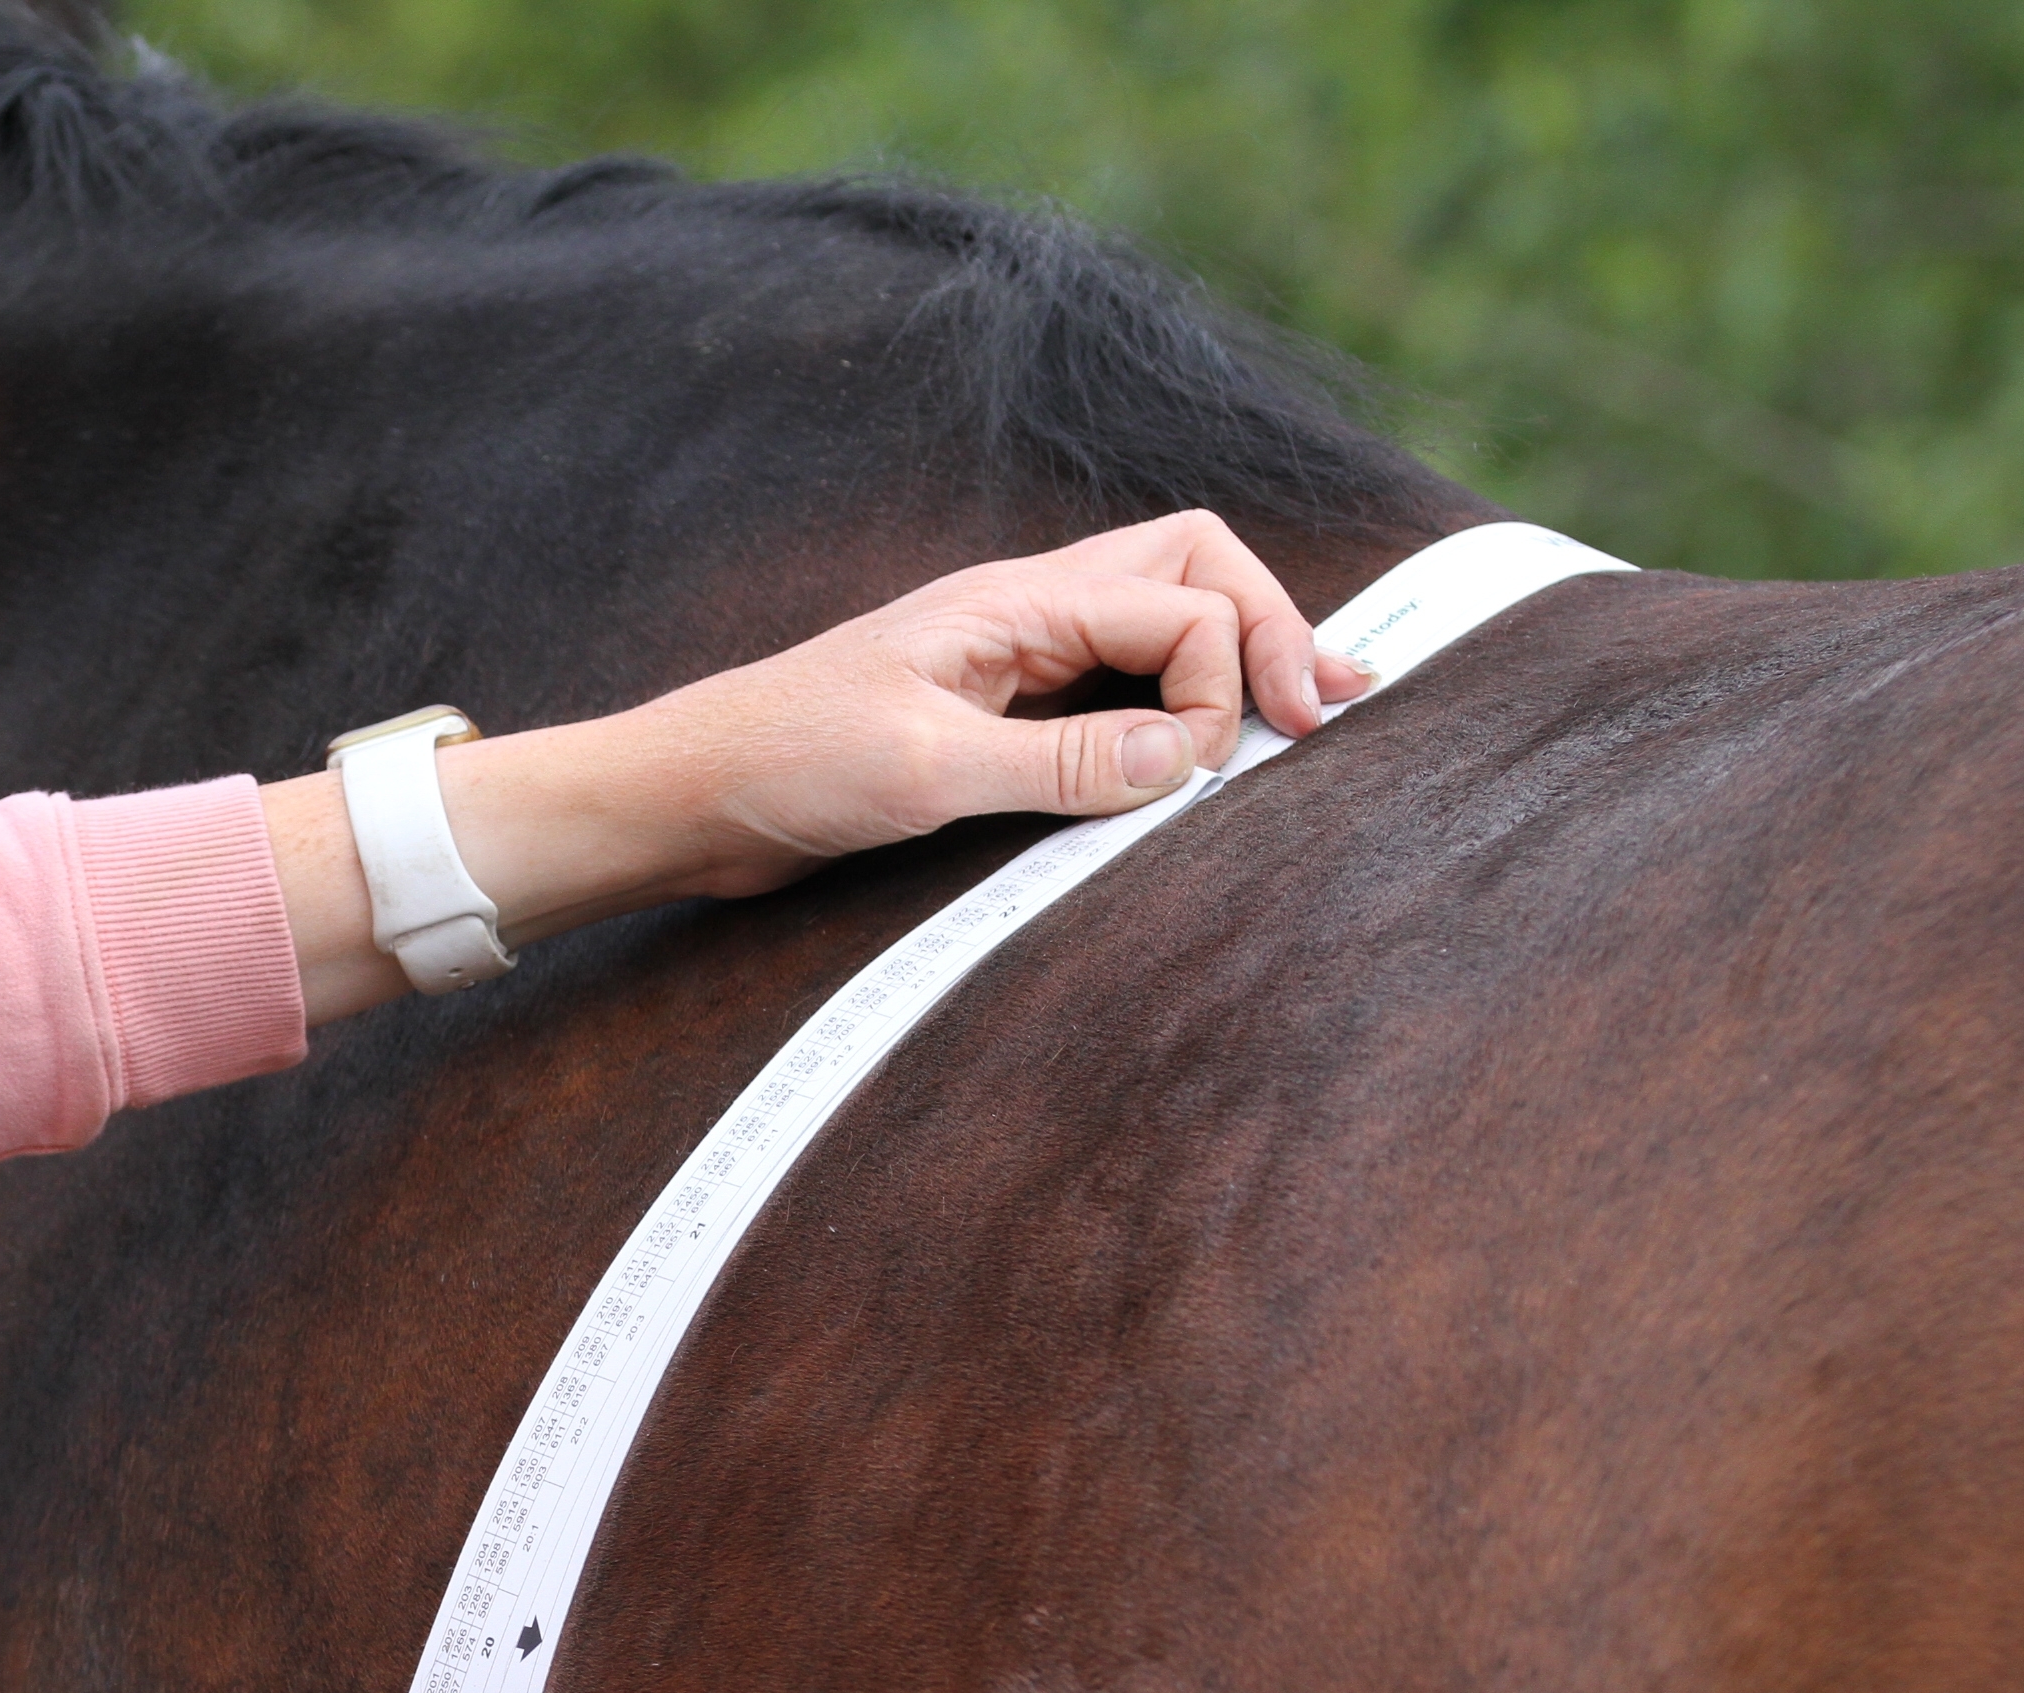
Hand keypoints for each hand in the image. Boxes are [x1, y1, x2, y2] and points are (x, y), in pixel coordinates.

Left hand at [267, 509, 1370, 1020]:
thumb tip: (1188, 756)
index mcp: (1013, 602)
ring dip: (1237, 656)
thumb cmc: (780, 766)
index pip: (1180, 597)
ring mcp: (1015, 658)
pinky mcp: (998, 712)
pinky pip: (1118, 682)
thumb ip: (1059, 763)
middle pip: (1192, 567)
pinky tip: (1211, 748)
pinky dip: (1181, 702)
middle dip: (1273, 626)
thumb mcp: (924, 773)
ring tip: (1313, 715)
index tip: (1217, 764)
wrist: (687, 794)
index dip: (1229, 672)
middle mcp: (1025, 612)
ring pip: (1162, 617)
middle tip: (1335, 711)